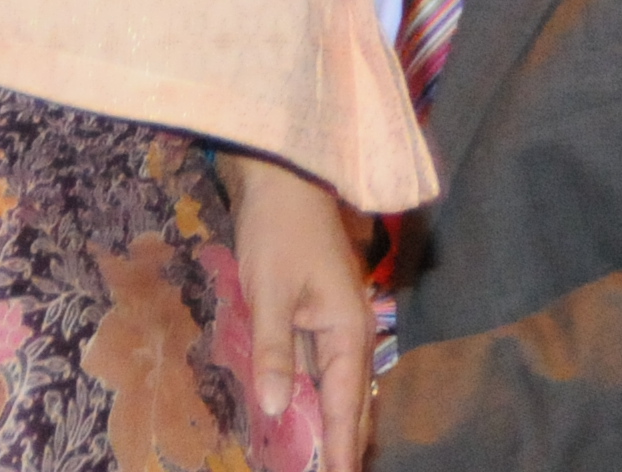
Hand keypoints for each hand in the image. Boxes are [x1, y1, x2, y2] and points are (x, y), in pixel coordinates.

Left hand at [230, 153, 375, 471]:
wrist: (285, 180)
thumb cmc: (280, 232)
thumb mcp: (269, 292)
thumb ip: (275, 351)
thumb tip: (277, 407)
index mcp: (348, 329)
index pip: (346, 403)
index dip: (342, 445)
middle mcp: (351, 332)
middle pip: (352, 400)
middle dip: (344, 441)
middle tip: (334, 471)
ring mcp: (337, 323)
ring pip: (338, 386)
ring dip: (330, 421)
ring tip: (324, 457)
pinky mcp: (319, 314)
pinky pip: (322, 367)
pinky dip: (315, 395)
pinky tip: (299, 411)